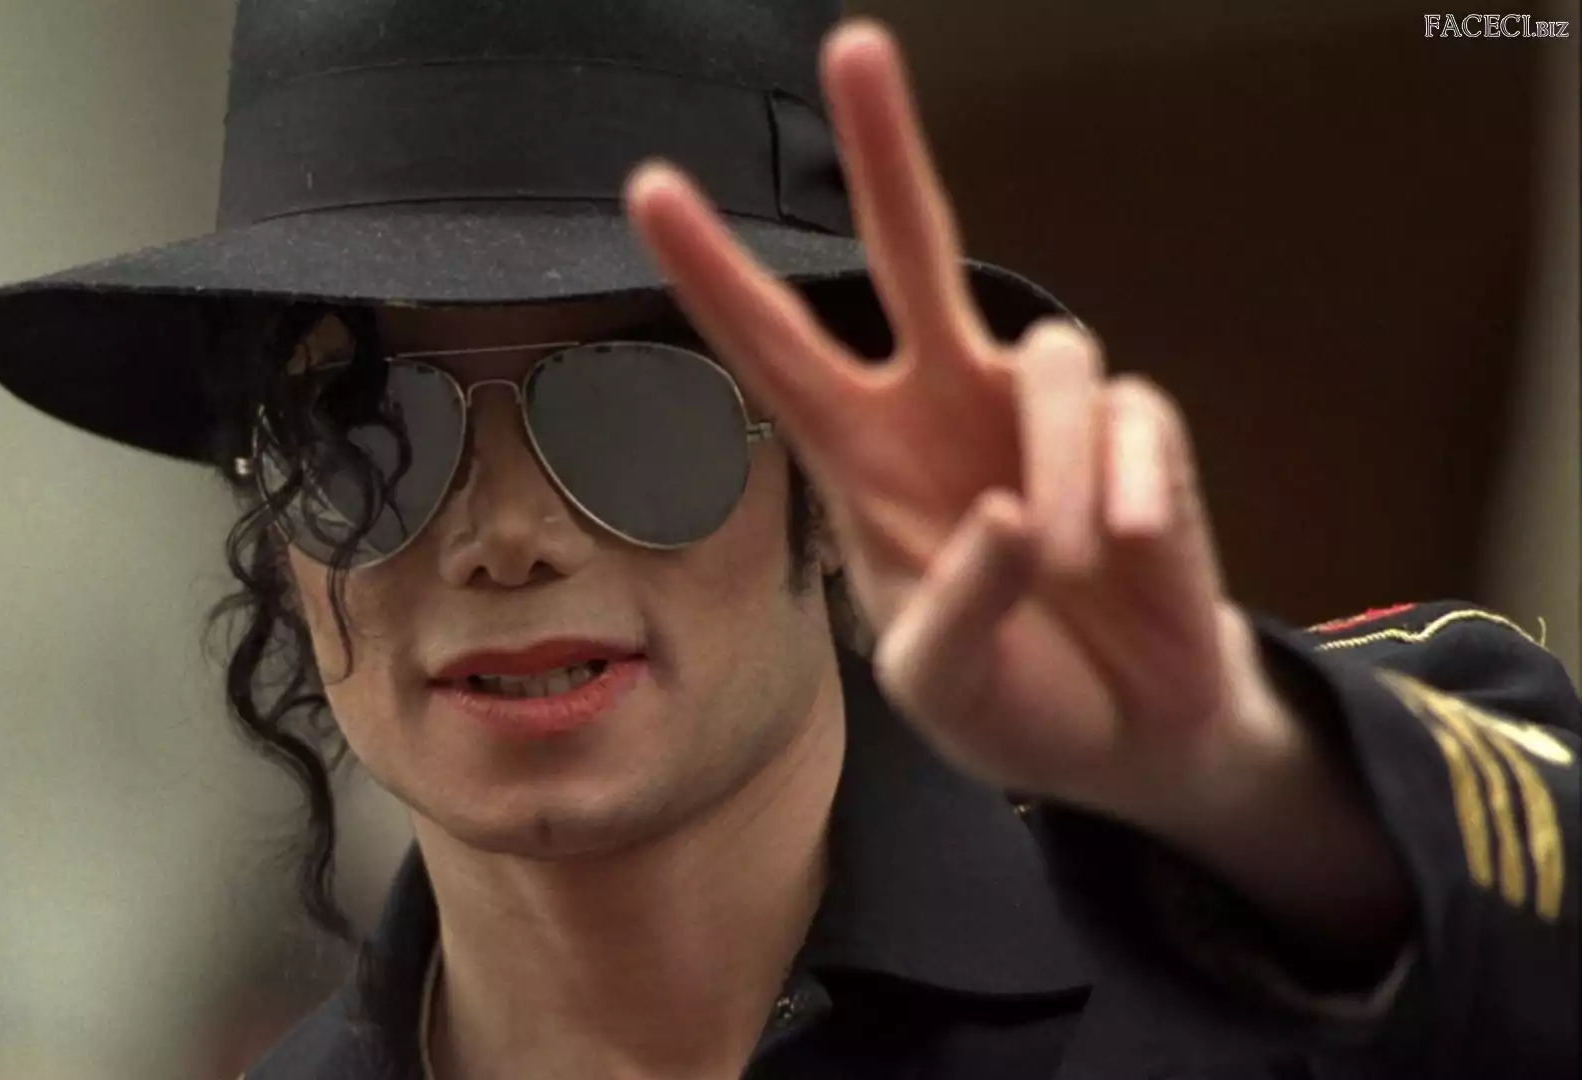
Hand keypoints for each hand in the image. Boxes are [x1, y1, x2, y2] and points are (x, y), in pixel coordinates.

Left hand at [625, 19, 1294, 830]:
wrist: (1130, 734)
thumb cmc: (1010, 698)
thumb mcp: (942, 684)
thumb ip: (955, 610)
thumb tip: (1005, 514)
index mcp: (862, 462)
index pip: (776, 352)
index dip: (716, 274)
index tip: (651, 186)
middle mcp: (944, 409)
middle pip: (911, 250)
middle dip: (886, 150)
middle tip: (854, 46)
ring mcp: (1040, 414)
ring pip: (1053, 350)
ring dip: (1054, 465)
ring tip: (1067, 566)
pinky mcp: (1137, 435)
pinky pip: (1134, 419)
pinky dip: (1128, 488)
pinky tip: (1128, 550)